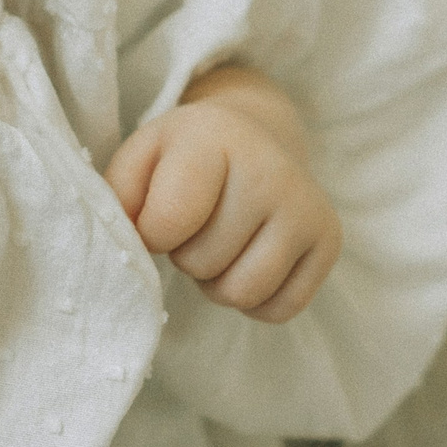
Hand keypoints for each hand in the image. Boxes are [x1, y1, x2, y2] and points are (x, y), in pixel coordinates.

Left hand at [103, 65, 339, 323]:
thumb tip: (129, 246)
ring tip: (219, 244)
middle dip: (186, 255)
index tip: (156, 215)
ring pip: (243, 293)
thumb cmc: (183, 157)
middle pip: (203, 263)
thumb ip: (118, 196)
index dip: (150, 234)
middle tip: (195, 226)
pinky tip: (248, 258)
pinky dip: (254, 299)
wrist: (253, 138)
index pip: (167, 223)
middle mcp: (272, 168)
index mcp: (214, 137)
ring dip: (217, 282)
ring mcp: (308, 206)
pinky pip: (279, 309)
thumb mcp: (139, 158)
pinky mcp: (329, 241)